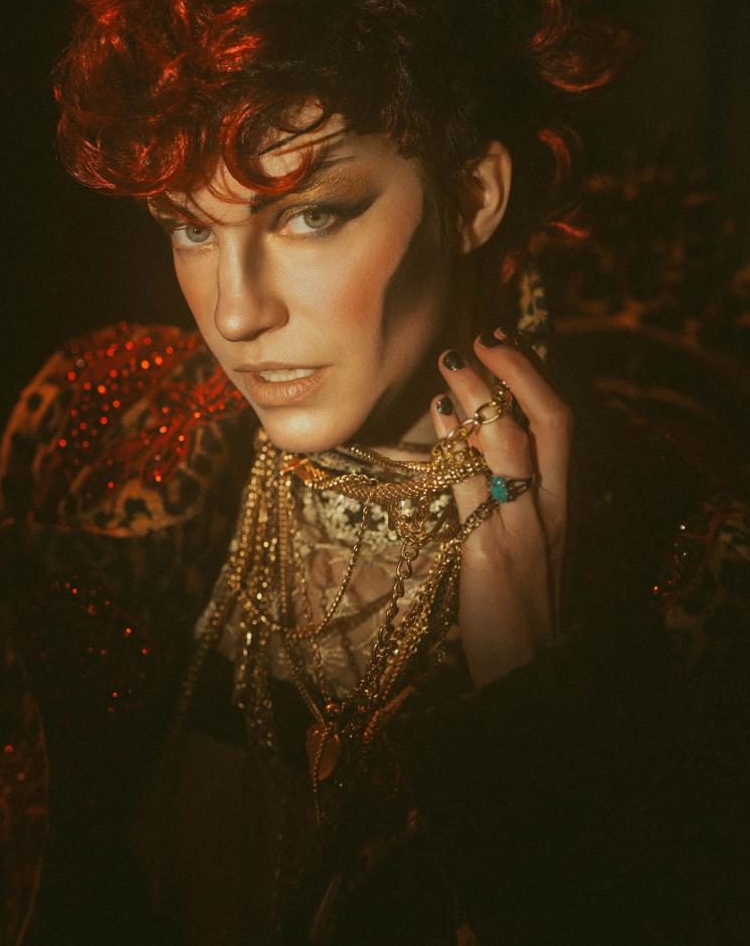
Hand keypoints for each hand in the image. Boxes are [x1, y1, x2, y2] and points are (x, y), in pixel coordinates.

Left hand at [431, 331, 569, 687]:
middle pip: (550, 419)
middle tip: (480, 340)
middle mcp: (552, 505)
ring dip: (481, 397)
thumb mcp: (533, 537)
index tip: (503, 343)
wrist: (528, 664)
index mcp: (565, 499)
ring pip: (511, 444)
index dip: (535, 376)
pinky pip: (473, 486)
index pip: (562, 422)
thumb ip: (515, 489)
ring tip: (451, 364)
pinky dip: (457, 446)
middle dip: (517, 372)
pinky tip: (439, 419)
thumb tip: (480, 435)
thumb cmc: (524, 598)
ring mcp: (523, 525)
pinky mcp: (490, 549)